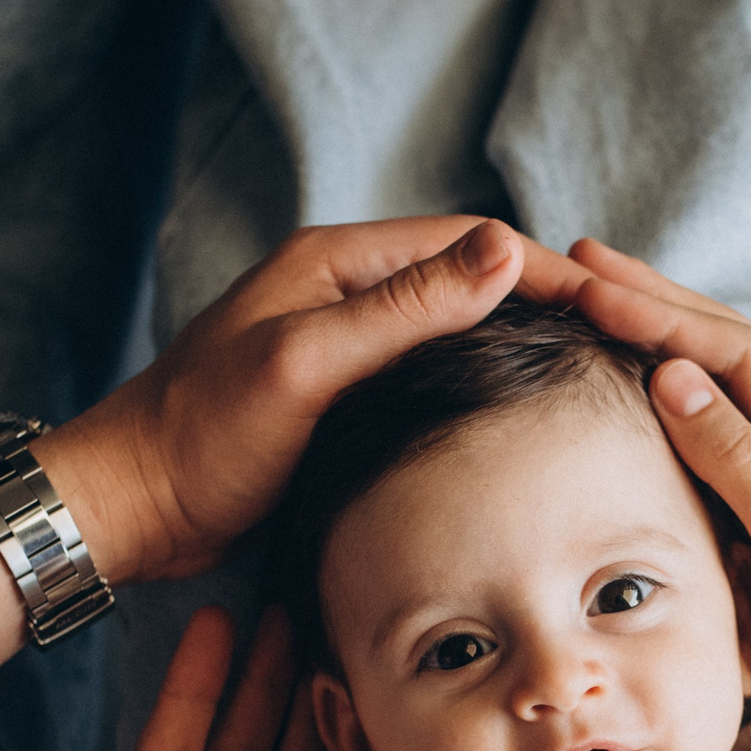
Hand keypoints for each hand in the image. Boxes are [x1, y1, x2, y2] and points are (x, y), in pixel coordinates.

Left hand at [38, 218, 593, 585]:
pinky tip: (512, 425)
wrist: (132, 508)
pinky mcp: (339, 400)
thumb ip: (405, 309)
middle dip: (542, 305)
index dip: (545, 269)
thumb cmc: (201, 438)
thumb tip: (506, 251)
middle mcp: (342, 293)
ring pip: (450, 333)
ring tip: (585, 382)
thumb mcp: (308, 365)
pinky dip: (474, 389)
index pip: (468, 241)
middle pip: (467, 282)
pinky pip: (424, 379)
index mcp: (335, 262)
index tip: (615, 305)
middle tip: (618, 346)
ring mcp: (342, 347)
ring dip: (512, 348)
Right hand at [540, 240, 750, 750]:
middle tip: (572, 265)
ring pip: (712, 394)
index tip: (585, 281)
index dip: (657, 312)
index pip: (734, 355)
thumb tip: (674, 375)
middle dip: (648, 306)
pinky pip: (707, 449)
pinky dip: (660, 412)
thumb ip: (743, 465)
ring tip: (589, 304)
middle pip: (723, 356)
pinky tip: (624, 394)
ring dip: (651, 345)